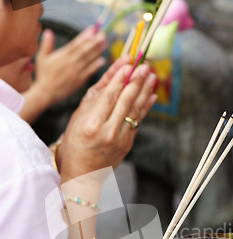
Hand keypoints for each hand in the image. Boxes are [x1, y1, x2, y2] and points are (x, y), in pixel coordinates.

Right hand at [33, 27, 106, 107]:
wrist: (46, 93)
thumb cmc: (43, 75)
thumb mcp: (41, 58)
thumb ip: (46, 44)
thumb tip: (48, 31)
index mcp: (62, 56)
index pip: (75, 44)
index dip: (84, 36)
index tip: (92, 29)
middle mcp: (70, 63)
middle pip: (84, 50)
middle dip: (94, 42)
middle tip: (103, 35)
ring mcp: (75, 72)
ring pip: (88, 60)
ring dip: (97, 51)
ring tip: (105, 44)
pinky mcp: (79, 81)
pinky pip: (89, 72)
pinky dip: (95, 66)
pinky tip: (102, 60)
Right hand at [58, 56, 157, 179]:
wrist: (83, 174)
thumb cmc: (75, 143)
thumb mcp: (78, 118)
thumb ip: (96, 97)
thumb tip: (112, 76)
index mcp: (91, 125)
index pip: (109, 97)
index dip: (120, 78)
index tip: (128, 63)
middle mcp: (108, 133)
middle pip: (125, 102)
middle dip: (136, 81)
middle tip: (144, 66)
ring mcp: (120, 140)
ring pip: (135, 110)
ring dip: (145, 91)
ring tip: (151, 76)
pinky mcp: (128, 144)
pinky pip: (138, 121)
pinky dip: (145, 107)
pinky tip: (151, 94)